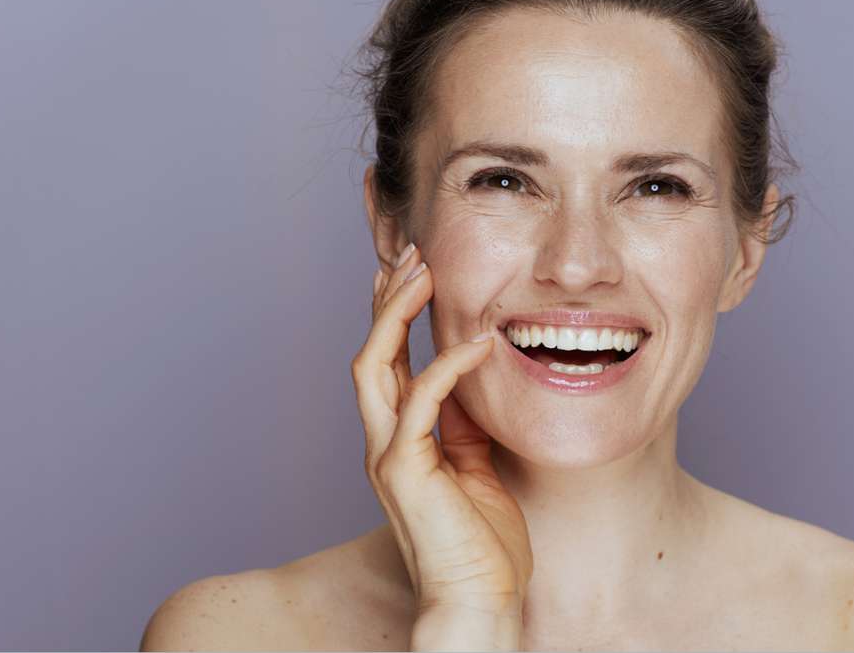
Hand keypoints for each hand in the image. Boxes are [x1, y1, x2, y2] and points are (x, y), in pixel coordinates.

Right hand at [351, 243, 532, 621]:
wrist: (480, 600)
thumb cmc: (484, 543)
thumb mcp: (477, 466)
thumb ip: (463, 422)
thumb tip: (468, 375)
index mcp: (400, 440)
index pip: (387, 361)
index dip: (395, 312)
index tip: (416, 269)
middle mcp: (383, 441)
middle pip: (369, 352)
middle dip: (388, 299)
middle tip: (413, 253)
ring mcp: (389, 456)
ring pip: (373, 367)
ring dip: (397, 315)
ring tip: (423, 272)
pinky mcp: (406, 472)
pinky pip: (421, 403)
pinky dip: (448, 365)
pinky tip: (481, 340)